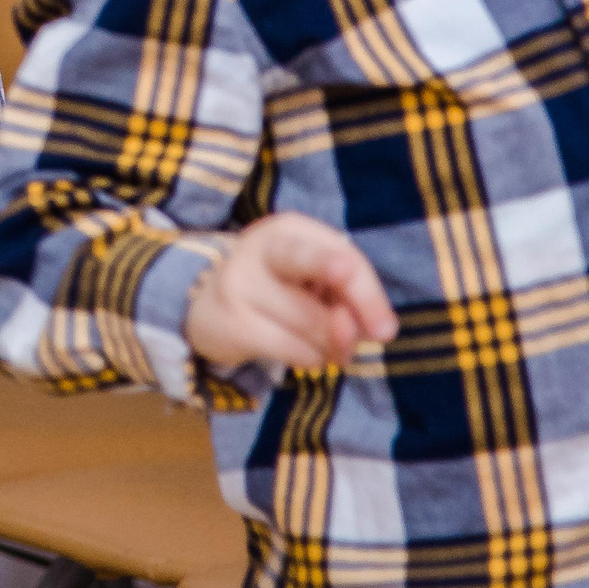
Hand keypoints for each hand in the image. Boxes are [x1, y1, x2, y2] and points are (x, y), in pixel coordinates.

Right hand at [183, 213, 399, 369]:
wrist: (201, 305)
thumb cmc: (274, 289)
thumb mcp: (311, 280)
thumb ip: (346, 297)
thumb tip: (375, 331)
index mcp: (290, 228)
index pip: (342, 253)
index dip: (369, 293)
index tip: (387, 330)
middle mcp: (263, 247)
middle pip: (321, 269)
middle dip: (357, 299)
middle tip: (384, 332)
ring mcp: (241, 284)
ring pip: (315, 325)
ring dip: (332, 345)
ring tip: (319, 340)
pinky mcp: (232, 323)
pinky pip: (295, 351)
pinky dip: (310, 360)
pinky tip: (300, 351)